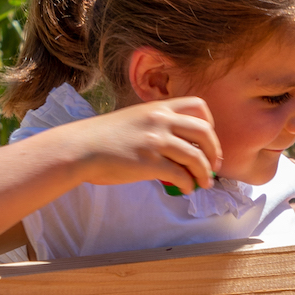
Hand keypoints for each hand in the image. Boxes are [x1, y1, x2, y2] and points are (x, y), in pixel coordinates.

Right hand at [52, 98, 222, 192]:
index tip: (206, 140)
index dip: (209, 123)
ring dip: (205, 172)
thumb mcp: (133, 120)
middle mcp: (161, 120)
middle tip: (214, 165)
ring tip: (204, 183)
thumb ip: (156, 126)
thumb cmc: (102, 137)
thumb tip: (175, 147)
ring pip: (196, 156)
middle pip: (205, 132)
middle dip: (214, 151)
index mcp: (158, 107)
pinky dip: (188, 184)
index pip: (198, 106)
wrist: (80, 148)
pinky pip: (180, 175)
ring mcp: (156, 141)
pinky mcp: (149, 163)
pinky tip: (186, 188)